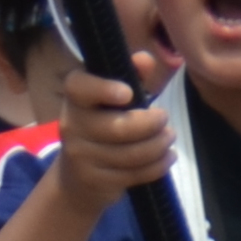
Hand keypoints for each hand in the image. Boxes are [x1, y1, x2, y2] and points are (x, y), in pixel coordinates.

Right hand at [46, 56, 173, 215]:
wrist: (77, 177)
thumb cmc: (104, 125)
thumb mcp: (116, 99)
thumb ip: (133, 77)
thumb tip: (144, 60)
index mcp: (76, 98)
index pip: (78, 87)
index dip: (102, 89)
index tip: (127, 93)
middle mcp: (71, 125)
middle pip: (119, 128)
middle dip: (152, 124)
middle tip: (165, 119)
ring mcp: (80, 156)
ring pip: (131, 154)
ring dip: (160, 145)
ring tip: (168, 138)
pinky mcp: (94, 180)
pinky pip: (134, 173)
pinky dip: (158, 166)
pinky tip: (166, 158)